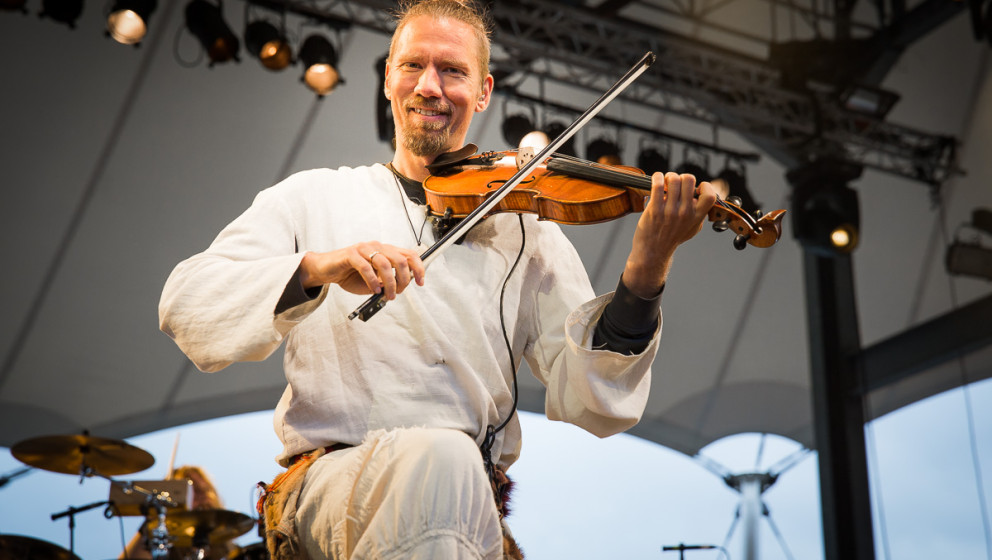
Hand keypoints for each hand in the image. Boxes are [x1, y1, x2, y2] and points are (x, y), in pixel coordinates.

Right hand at [298, 243, 425, 299]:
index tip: (420, 282)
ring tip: (386, 296)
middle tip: (398, 293)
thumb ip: (386, 282)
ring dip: (389, 283)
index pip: (409, 255)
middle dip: (403, 279)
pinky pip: (366, 267)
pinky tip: (373, 289)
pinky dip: (372, 281)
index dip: (418, 268)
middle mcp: (377, 246)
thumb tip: (399, 288)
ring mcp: (363, 249)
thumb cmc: (350, 275)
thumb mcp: (373, 281)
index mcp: (385, 251)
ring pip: (385, 264)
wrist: (326, 270)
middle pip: (400, 260)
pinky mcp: (350, 254)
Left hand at [622, 172, 716, 298]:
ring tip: (665, 181)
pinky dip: (657, 177)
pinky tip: (657, 179)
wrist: (653, 251)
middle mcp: (685, 213)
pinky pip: (657, 185)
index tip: (697, 187)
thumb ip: (699, 212)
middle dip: (682, 177)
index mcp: (697, 216)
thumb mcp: (692, 228)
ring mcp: (669, 211)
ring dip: (669, 176)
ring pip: (673, 180)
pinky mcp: (654, 209)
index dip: (705, 186)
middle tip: (677, 183)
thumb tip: (701, 195)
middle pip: (689, 180)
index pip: (710, 195)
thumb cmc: (672, 237)